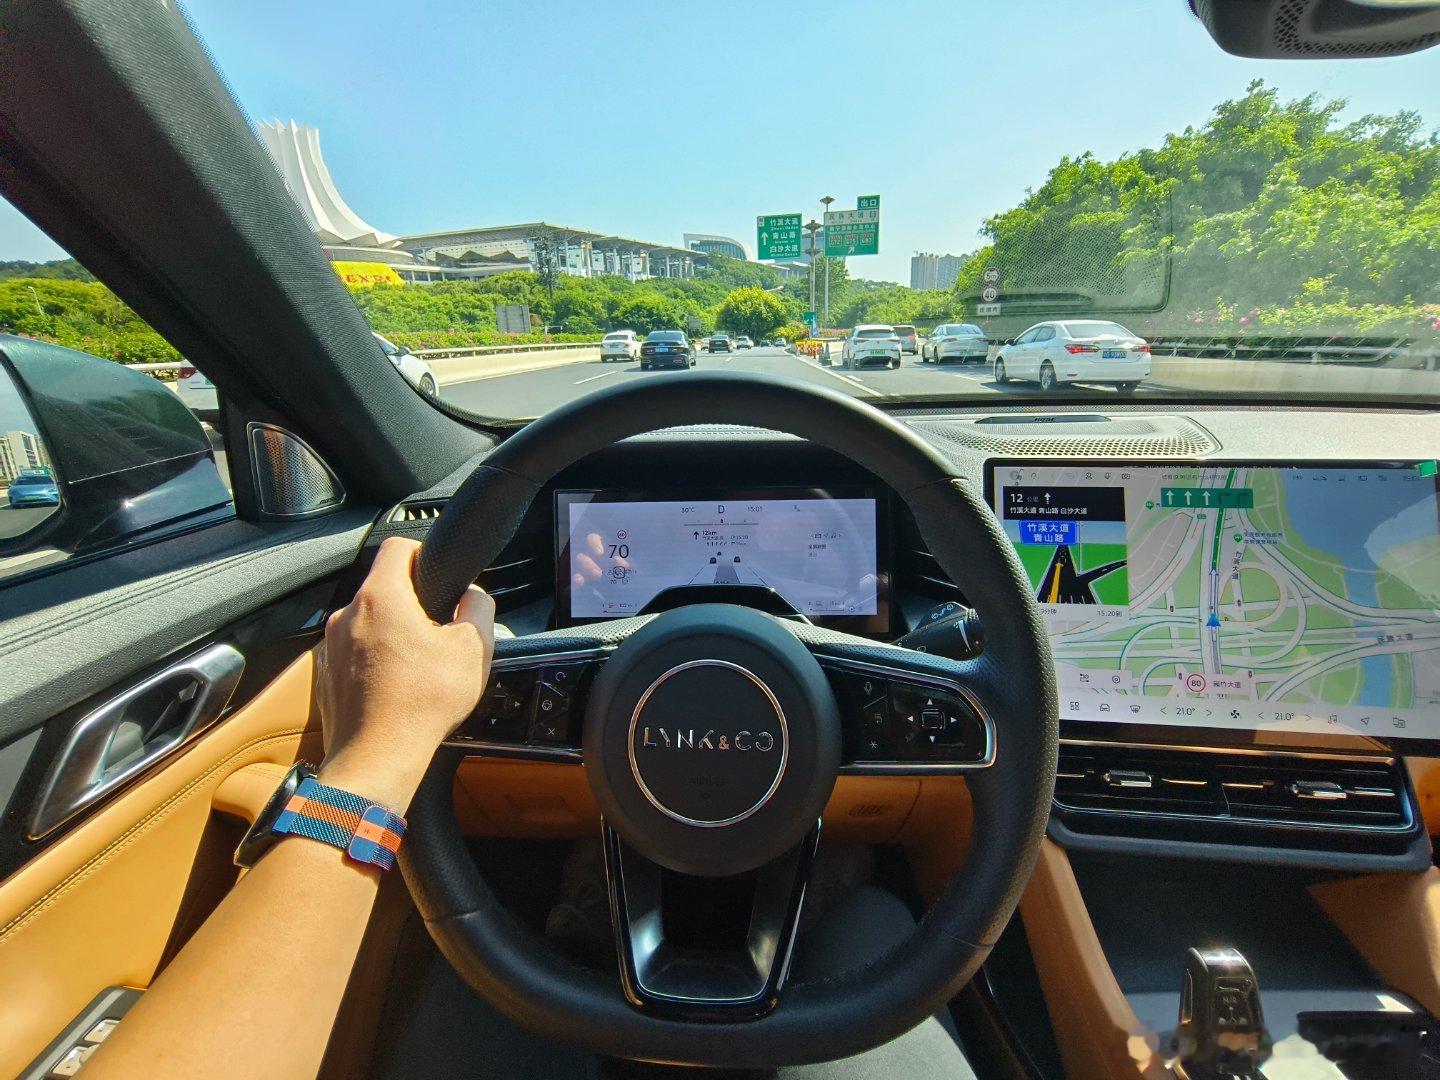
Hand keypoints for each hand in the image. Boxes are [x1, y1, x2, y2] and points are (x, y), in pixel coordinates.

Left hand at [315, 536, 493, 809]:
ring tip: (420, 661)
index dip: (423, 552)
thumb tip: (474, 597)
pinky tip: (398, 684)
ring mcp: (330, 646)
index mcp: (382, 597)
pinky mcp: (326, 674)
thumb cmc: (421, 706)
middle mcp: (348, 614)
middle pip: (382, 585)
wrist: (377, 759)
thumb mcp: (473, 649)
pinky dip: (375, 660)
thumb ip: (479, 608)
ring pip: (368, 621)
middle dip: (411, 599)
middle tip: (438, 626)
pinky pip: (355, 652)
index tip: (437, 572)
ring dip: (392, 631)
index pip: (398, 545)